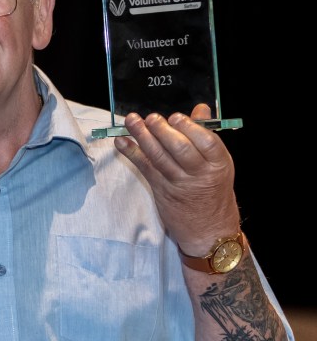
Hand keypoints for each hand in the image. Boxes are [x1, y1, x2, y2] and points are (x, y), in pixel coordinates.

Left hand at [113, 104, 239, 255]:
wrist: (209, 231)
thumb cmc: (213, 191)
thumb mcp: (218, 164)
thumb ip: (206, 136)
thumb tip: (200, 109)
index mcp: (219, 164)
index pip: (206, 141)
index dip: (189, 127)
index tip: (175, 117)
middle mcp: (200, 174)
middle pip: (180, 148)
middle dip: (162, 130)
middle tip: (150, 118)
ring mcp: (179, 183)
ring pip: (159, 157)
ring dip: (142, 137)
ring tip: (132, 121)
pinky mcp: (161, 190)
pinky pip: (145, 168)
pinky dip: (131, 153)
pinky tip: (121, 142)